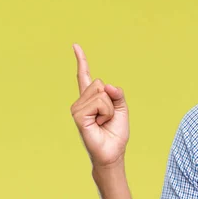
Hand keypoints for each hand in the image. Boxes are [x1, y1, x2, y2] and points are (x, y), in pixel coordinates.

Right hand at [70, 44, 129, 167]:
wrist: (112, 153)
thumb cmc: (115, 133)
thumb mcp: (122, 108)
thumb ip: (117, 93)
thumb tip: (108, 86)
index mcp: (90, 99)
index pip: (84, 76)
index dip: (81, 60)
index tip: (75, 46)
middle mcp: (81, 101)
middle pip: (101, 84)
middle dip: (112, 100)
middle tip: (108, 117)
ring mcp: (78, 108)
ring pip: (102, 93)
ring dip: (110, 108)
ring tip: (104, 121)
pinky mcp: (78, 115)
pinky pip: (100, 102)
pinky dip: (106, 112)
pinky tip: (100, 123)